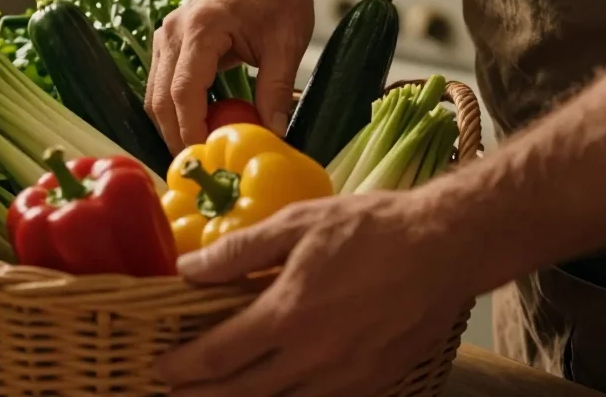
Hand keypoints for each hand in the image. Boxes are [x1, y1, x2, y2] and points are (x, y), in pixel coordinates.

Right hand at [145, 0, 314, 150]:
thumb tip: (273, 133)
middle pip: (160, 97)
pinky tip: (196, 127)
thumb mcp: (287, 45)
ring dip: (171, 126)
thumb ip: (277, 89)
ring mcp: (166, 35)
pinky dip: (173, 110)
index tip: (204, 156)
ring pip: (154, 94)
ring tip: (197, 151)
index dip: (190, 128)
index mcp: (203, 27)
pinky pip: (159, 85)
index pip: (184, 89)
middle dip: (176, 135)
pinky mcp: (167, 43)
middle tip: (199, 166)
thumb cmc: (279, 0)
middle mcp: (174, 30)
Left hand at [155, 193, 472, 396]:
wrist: (444, 248)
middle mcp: (312, 358)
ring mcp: (346, 377)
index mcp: (287, 316)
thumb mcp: (296, 225)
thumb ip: (238, 251)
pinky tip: (280, 393)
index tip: (161, 368)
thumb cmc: (369, 229)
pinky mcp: (374, 382)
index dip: (184, 365)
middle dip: (202, 395)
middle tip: (174, 393)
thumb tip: (187, 270)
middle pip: (243, 391)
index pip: (219, 353)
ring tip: (217, 396)